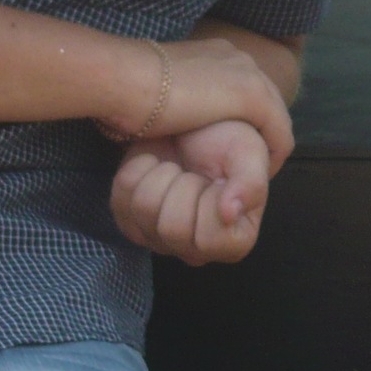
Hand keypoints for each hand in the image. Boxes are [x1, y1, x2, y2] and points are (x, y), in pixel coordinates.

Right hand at [104, 36, 294, 171]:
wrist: (123, 79)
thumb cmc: (123, 90)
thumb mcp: (152, 93)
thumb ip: (166, 100)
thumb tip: (156, 117)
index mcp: (210, 52)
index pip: (239, 86)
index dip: (239, 120)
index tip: (225, 148)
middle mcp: (234, 56)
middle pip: (265, 99)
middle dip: (260, 133)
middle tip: (247, 166)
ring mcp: (246, 73)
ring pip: (276, 116)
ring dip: (268, 146)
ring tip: (254, 174)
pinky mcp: (251, 96)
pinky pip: (279, 133)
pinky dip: (273, 156)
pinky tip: (259, 176)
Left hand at [110, 119, 272, 265]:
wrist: (193, 120)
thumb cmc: (226, 140)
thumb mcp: (249, 154)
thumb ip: (250, 183)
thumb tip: (230, 213)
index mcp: (233, 241)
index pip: (207, 240)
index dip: (207, 202)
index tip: (215, 181)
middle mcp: (195, 250)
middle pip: (171, 229)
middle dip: (181, 185)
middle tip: (193, 171)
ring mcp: (158, 240)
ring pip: (142, 211)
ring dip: (158, 174)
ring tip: (176, 166)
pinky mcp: (129, 222)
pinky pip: (120, 200)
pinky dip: (136, 171)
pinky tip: (155, 165)